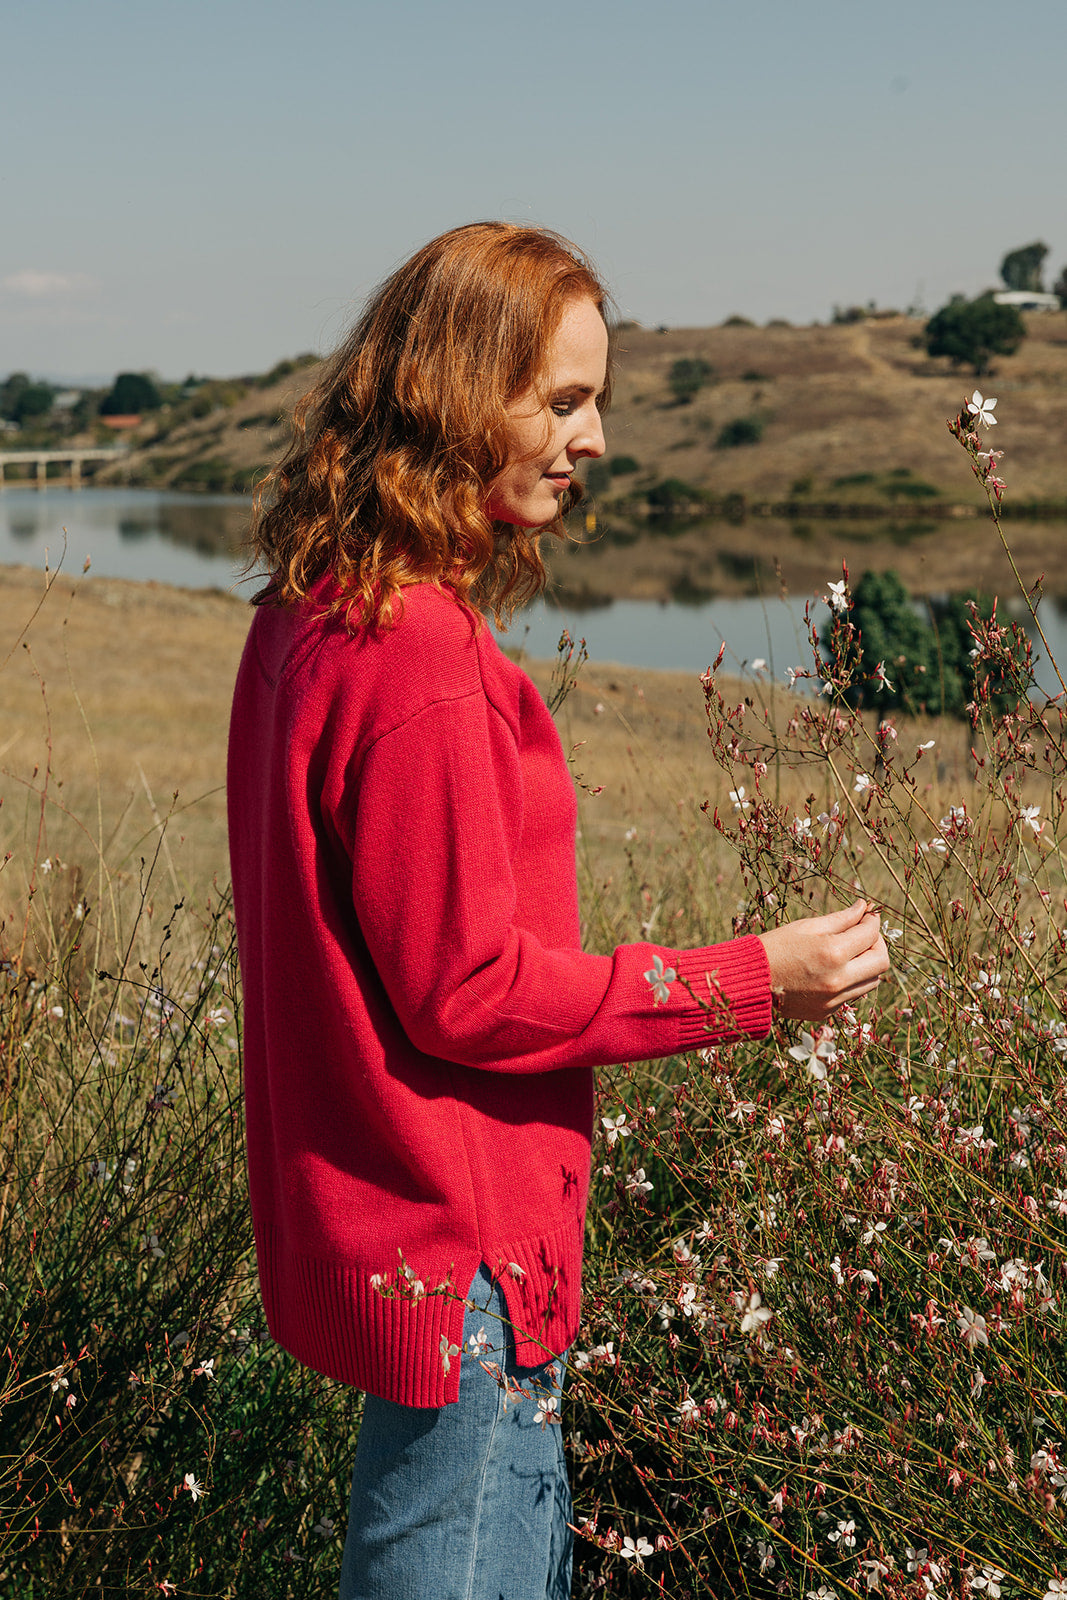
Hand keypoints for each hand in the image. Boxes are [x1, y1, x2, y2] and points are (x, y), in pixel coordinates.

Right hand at [757, 898, 889, 1021]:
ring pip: (872, 981)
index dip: (872, 922)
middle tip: (864, 935)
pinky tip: (833, 970)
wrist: (747, 982)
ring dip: (867, 964)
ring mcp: (834, 1000)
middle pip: (881, 962)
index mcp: (832, 952)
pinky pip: (853, 994)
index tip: (867, 916)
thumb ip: (840, 918)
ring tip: (849, 953)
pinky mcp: (827, 1012)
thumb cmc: (774, 948)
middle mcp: (838, 979)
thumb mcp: (806, 926)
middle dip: (877, 944)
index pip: (870, 934)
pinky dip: (851, 980)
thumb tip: (863, 907)